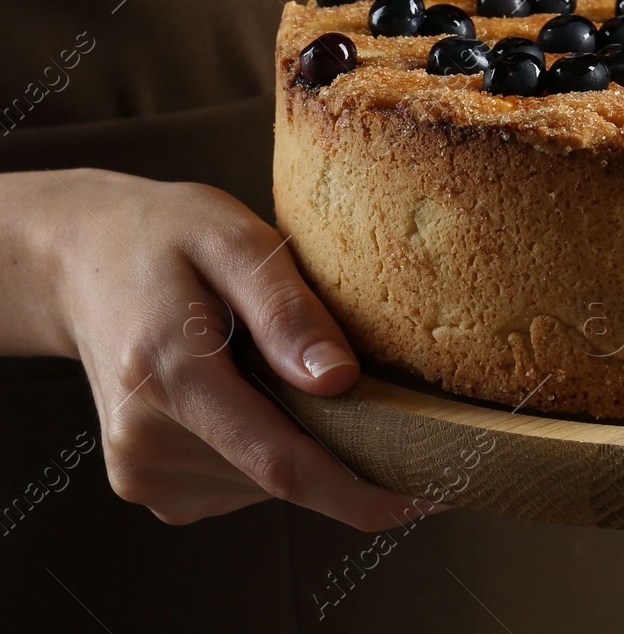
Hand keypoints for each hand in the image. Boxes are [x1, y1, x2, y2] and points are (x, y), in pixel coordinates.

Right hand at [15, 168, 436, 529]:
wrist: (81, 260)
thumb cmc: (165, 237)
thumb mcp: (233, 238)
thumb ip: (287, 309)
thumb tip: (339, 379)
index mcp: (167, 377)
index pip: (281, 463)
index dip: (364, 491)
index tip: (434, 494)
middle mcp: (144, 441)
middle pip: (284, 477)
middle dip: (349, 452)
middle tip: (386, 396)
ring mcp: (141, 471)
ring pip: (268, 484)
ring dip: (306, 442)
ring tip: (284, 367)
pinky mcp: (151, 484)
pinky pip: (244, 482)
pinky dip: (273, 446)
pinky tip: (255, 391)